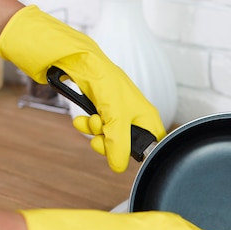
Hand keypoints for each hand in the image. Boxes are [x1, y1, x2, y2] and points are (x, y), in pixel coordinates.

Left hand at [0, 5, 165, 171]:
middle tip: (102, 135)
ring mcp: (116, 113)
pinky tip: (82, 118)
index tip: (127, 154)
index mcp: (146, 115)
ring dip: (96, 133)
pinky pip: (95, 128)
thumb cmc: (105, 80)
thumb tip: (119, 166)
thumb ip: (119, 144)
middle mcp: (133, 115)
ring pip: (108, 137)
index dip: (142, 153)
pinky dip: (87, 126)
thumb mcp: (115, 117)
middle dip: (111, 142)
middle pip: (126, 144)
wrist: (77, 61)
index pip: (153, 143)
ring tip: (91, 121)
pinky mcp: (100, 110)